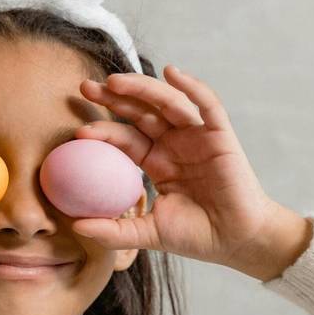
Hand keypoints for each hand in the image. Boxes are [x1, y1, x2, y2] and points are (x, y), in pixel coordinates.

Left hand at [72, 65, 298, 270]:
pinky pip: (207, 105)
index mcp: (156, 161)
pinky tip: (172, 73)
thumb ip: (114, 231)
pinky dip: (192, 87)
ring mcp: (197, 137)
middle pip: (140, 112)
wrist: (237, 242)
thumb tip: (76, 227)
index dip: (103, 131)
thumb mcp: (148, 233)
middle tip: (85, 87)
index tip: (78, 132)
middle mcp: (174, 143)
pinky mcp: (220, 135)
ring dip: (142, 88)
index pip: (124, 138)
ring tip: (115, 81)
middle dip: (113, 97)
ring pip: (167, 102)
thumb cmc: (196, 236)